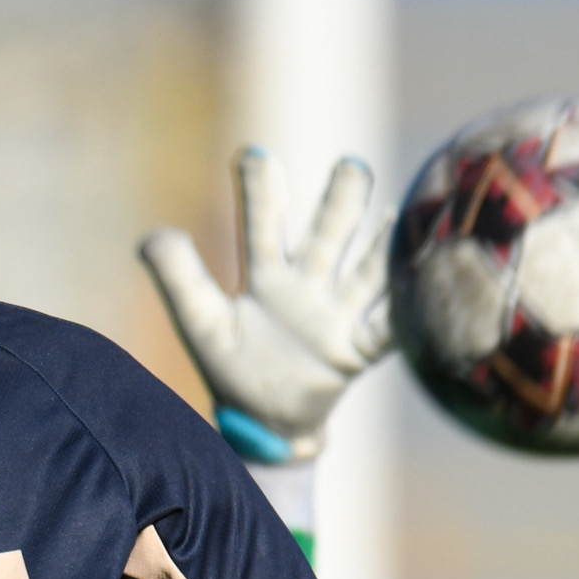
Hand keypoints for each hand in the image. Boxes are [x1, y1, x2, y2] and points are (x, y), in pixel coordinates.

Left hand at [138, 147, 395, 462]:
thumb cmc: (232, 369)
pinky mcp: (356, 350)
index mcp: (266, 275)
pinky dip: (408, 307)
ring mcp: (336, 315)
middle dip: (341, 201)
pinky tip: (428, 279)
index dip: (259, 190)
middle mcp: (308, 285)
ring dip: (384, 244)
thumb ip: (178, 278)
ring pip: (367, 270)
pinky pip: (389, 326)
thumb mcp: (200, 323)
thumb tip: (150, 236)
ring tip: (403, 210)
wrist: (265, 424)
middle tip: (351, 165)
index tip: (253, 154)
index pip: (263, 224)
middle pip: (329, 233)